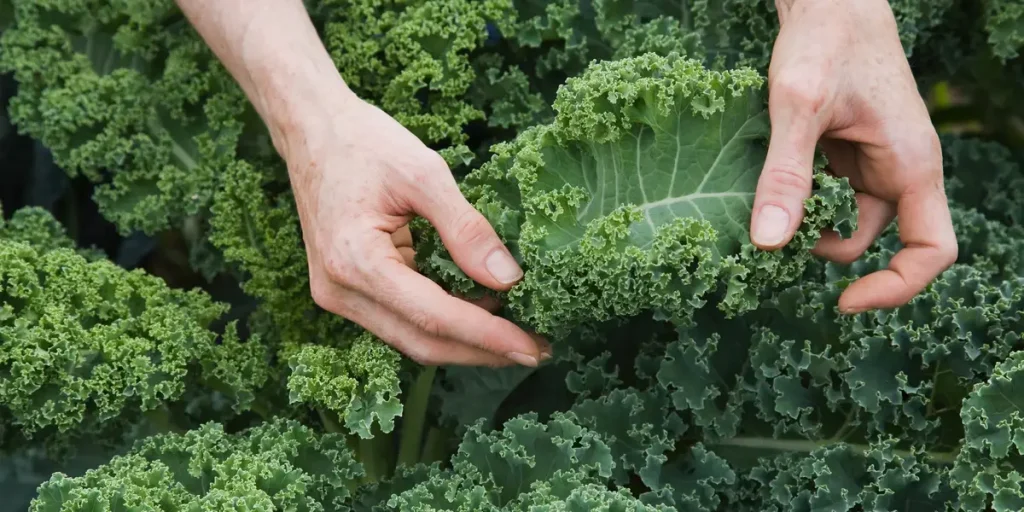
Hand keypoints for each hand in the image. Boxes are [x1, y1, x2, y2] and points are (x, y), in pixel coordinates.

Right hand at [283, 92, 548, 366]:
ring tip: (517, 333)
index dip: (488, 336)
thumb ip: (467, 229)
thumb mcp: (425, 173)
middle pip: (423, 343)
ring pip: (412, 339)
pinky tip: (480, 310)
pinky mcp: (346, 292)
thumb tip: (509, 279)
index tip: (534, 347)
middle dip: (482, 351)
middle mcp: (340, 291)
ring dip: (465, 342)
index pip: (434, 317)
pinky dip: (443, 322)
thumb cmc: (363, 142)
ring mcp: (338, 296)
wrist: (311, 131)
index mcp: (355, 261)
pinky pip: (401, 321)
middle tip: (537, 350)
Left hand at [750, 0, 956, 312]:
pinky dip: (803, 202)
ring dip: (811, 227)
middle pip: (882, 242)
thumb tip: (768, 244)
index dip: (896, 287)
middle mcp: (902, 168)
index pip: (932, 250)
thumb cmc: (825, 41)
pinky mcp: (851, 152)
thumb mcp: (797, 107)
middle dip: (833, 252)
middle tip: (778, 244)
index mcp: (911, 164)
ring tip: (767, 212)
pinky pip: (832, 195)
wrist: (828, 0)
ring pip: (850, 220)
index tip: (844, 300)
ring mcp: (877, 161)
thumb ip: (785, 174)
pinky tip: (771, 190)